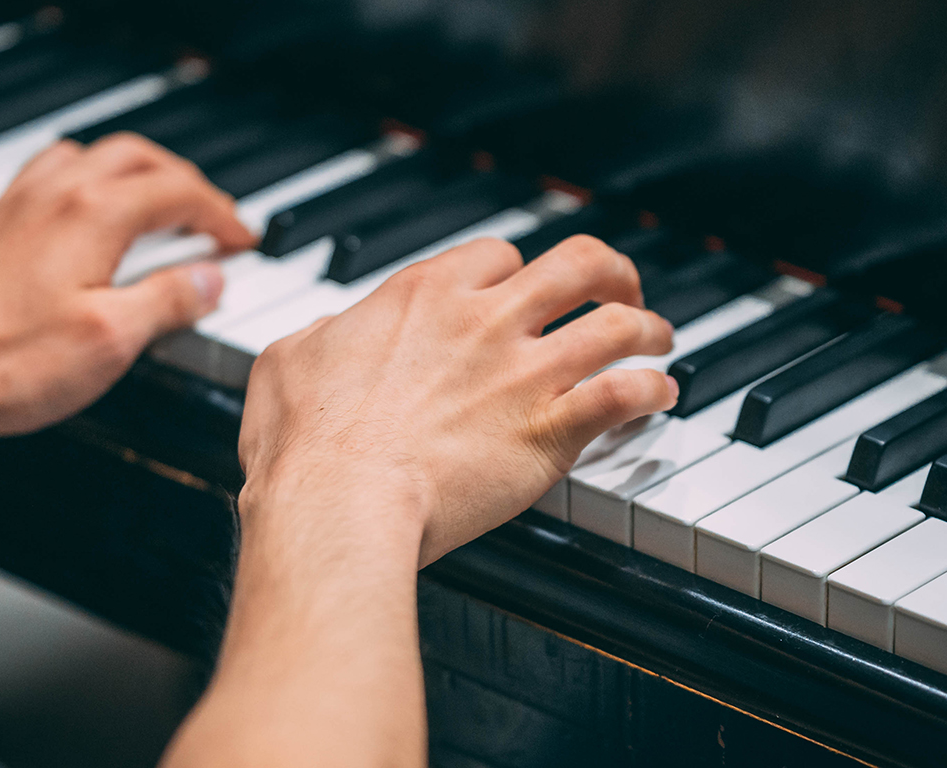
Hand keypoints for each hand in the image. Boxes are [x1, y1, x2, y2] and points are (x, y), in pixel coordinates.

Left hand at [0, 133, 255, 437]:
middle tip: (210, 215)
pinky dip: (87, 183)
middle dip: (185, 182)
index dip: (221, 214)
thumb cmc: (5, 360)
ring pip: (89, 156)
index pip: (179, 193)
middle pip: (138, 158)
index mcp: (94, 215)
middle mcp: (55, 195)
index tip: (242, 240)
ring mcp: (17, 205)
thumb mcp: (113, 340)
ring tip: (155, 202)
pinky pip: (48, 176)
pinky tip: (85, 217)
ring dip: (134, 171)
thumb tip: (208, 280)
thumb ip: (170, 301)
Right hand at [238, 234, 675, 564]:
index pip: (496, 255)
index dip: (516, 271)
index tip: (520, 290)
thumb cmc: (307, 446)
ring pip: (616, 324)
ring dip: (647, 327)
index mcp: (424, 297)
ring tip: (657, 339)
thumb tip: (331, 335)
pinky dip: (651, 391)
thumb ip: (322, 337)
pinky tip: (659, 396)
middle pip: (577, 264)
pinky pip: (623, 395)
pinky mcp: (548, 432)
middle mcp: (484, 322)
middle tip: (618, 289)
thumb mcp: (287, 362)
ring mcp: (523, 374)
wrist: (339, 504)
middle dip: (608, 271)